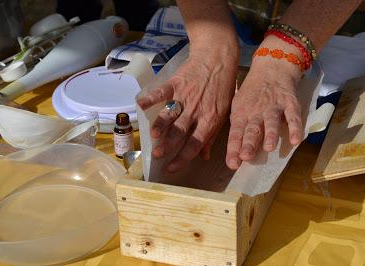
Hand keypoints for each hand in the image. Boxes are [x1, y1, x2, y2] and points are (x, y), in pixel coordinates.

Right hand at [137, 46, 238, 171]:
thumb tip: (205, 157)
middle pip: (181, 131)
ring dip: (162, 124)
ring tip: (153, 135)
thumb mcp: (223, 113)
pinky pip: (162, 91)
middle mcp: (197, 111)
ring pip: (171, 114)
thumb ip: (212, 136)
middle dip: (169, 145)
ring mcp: (185, 96)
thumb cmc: (222, 88)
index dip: (183, 157)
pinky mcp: (176, 83)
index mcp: (209, 120)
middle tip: (158, 155)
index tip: (172, 168)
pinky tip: (141, 104)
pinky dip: (151, 97)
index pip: (196, 143)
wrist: (218, 59)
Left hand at [226, 36, 303, 169]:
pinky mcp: (290, 103)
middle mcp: (256, 112)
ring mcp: (273, 107)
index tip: (232, 164)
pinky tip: (296, 140)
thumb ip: (235, 129)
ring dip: (270, 134)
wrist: (270, 68)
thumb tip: (225, 153)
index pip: (235, 133)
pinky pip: (293, 116)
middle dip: (249, 143)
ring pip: (271, 122)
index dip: (234, 148)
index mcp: (241, 114)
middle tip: (246, 157)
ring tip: (269, 148)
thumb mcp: (238, 107)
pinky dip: (296, 127)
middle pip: (252, 129)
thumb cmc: (251, 94)